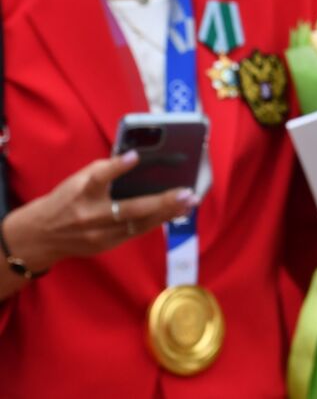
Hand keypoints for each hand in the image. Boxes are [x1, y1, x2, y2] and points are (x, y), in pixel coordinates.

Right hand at [3, 152, 195, 273]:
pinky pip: (136, 232)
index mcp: (80, 193)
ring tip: (189, 202)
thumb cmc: (66, 200)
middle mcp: (90, 215)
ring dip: (167, 213)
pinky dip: (157, 221)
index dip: (116, 167)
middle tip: (185, 192)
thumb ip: (105, 171)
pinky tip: (176, 212)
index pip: (98, 178)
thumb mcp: (78, 180)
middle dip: (160, 202)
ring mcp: (99, 234)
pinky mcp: (106, 245)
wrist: (41, 235)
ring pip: (138, 224)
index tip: (135, 156)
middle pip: (128, 209)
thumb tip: (137, 159)